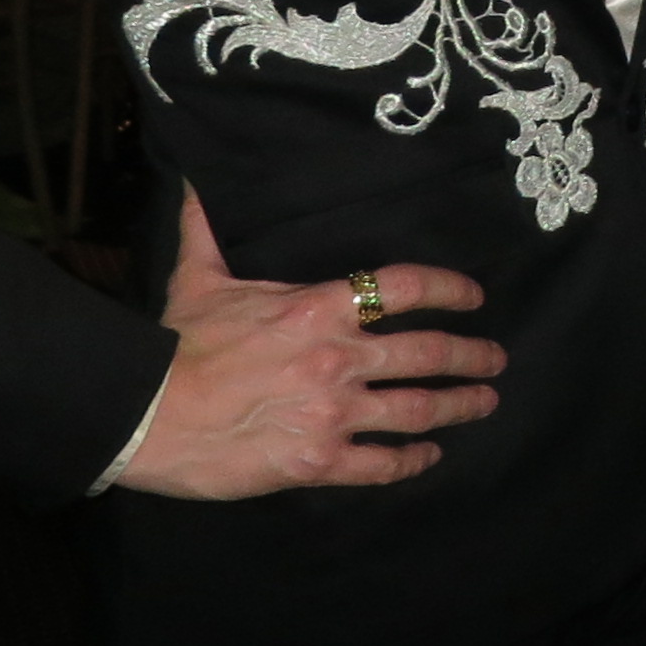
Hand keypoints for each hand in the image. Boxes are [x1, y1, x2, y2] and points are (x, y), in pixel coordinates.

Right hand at [113, 191, 503, 500]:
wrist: (147, 416)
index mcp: (319, 307)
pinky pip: (382, 464)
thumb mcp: (198, 278)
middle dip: (473, 355)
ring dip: (459, 405)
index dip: (449, 287)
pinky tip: (429, 457)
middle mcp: (339, 357)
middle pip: (429, 352)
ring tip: (484, 402)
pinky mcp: (319, 461)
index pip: (405, 286)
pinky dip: (412, 461)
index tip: (474, 295)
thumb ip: (208, 229)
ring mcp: (334, 412)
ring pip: (418, 409)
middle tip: (498, 358)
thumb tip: (198, 181)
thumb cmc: (176, 345)